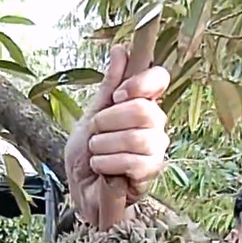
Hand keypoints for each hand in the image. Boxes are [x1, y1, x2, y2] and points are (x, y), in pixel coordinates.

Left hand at [64, 43, 169, 227]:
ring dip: (104, 145)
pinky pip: (133, 161)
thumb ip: (109, 86)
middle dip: (109, 121)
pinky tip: (101, 168)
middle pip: (144, 109)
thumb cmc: (87, 156)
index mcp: (143, 106)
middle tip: (96, 133)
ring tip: (95, 153)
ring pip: (137, 137)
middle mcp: (156, 126)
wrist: (81, 192)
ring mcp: (156, 150)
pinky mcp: (151, 173)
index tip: (117, 95)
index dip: (140, 82)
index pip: (160, 79)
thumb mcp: (92, 115)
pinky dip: (108, 163)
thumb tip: (122, 50)